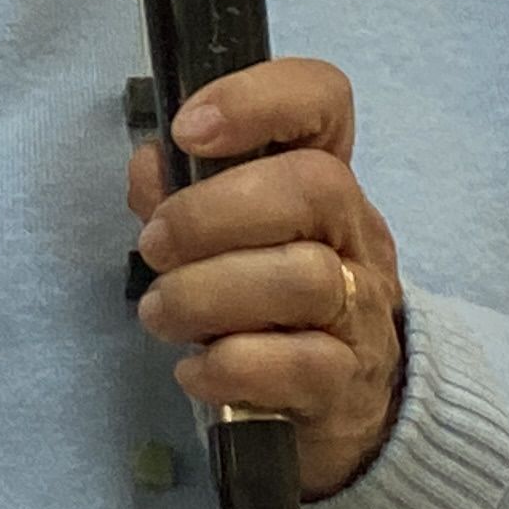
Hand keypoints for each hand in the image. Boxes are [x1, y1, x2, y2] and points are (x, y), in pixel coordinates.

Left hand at [127, 58, 406, 496]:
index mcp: (322, 181)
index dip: (257, 99)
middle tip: (156, 246)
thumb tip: (150, 168)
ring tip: (162, 314)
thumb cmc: (269, 305)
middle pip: (313, 188)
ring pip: (304, 279)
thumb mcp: (228, 237)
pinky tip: (195, 370)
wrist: (346, 409)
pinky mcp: (344, 385)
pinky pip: (297, 366)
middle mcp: (353, 236)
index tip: (188, 131)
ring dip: (206, 294)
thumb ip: (183, 192)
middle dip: (212, 213)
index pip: (323, 102)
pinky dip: (229, 365)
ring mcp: (358, 311)